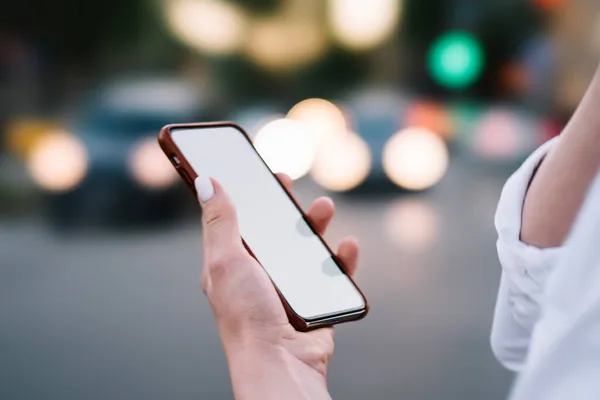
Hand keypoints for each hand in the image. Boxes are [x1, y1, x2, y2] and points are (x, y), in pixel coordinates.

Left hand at [194, 173, 359, 399]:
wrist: (280, 363)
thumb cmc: (246, 315)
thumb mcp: (227, 261)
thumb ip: (220, 222)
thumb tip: (205, 183)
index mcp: (233, 264)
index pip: (237, 223)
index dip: (245, 197)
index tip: (255, 174)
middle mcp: (259, 275)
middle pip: (274, 232)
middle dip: (284, 207)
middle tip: (289, 186)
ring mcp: (289, 288)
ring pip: (305, 249)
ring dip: (315, 226)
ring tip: (325, 208)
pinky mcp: (315, 302)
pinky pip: (332, 275)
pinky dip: (342, 259)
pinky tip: (347, 245)